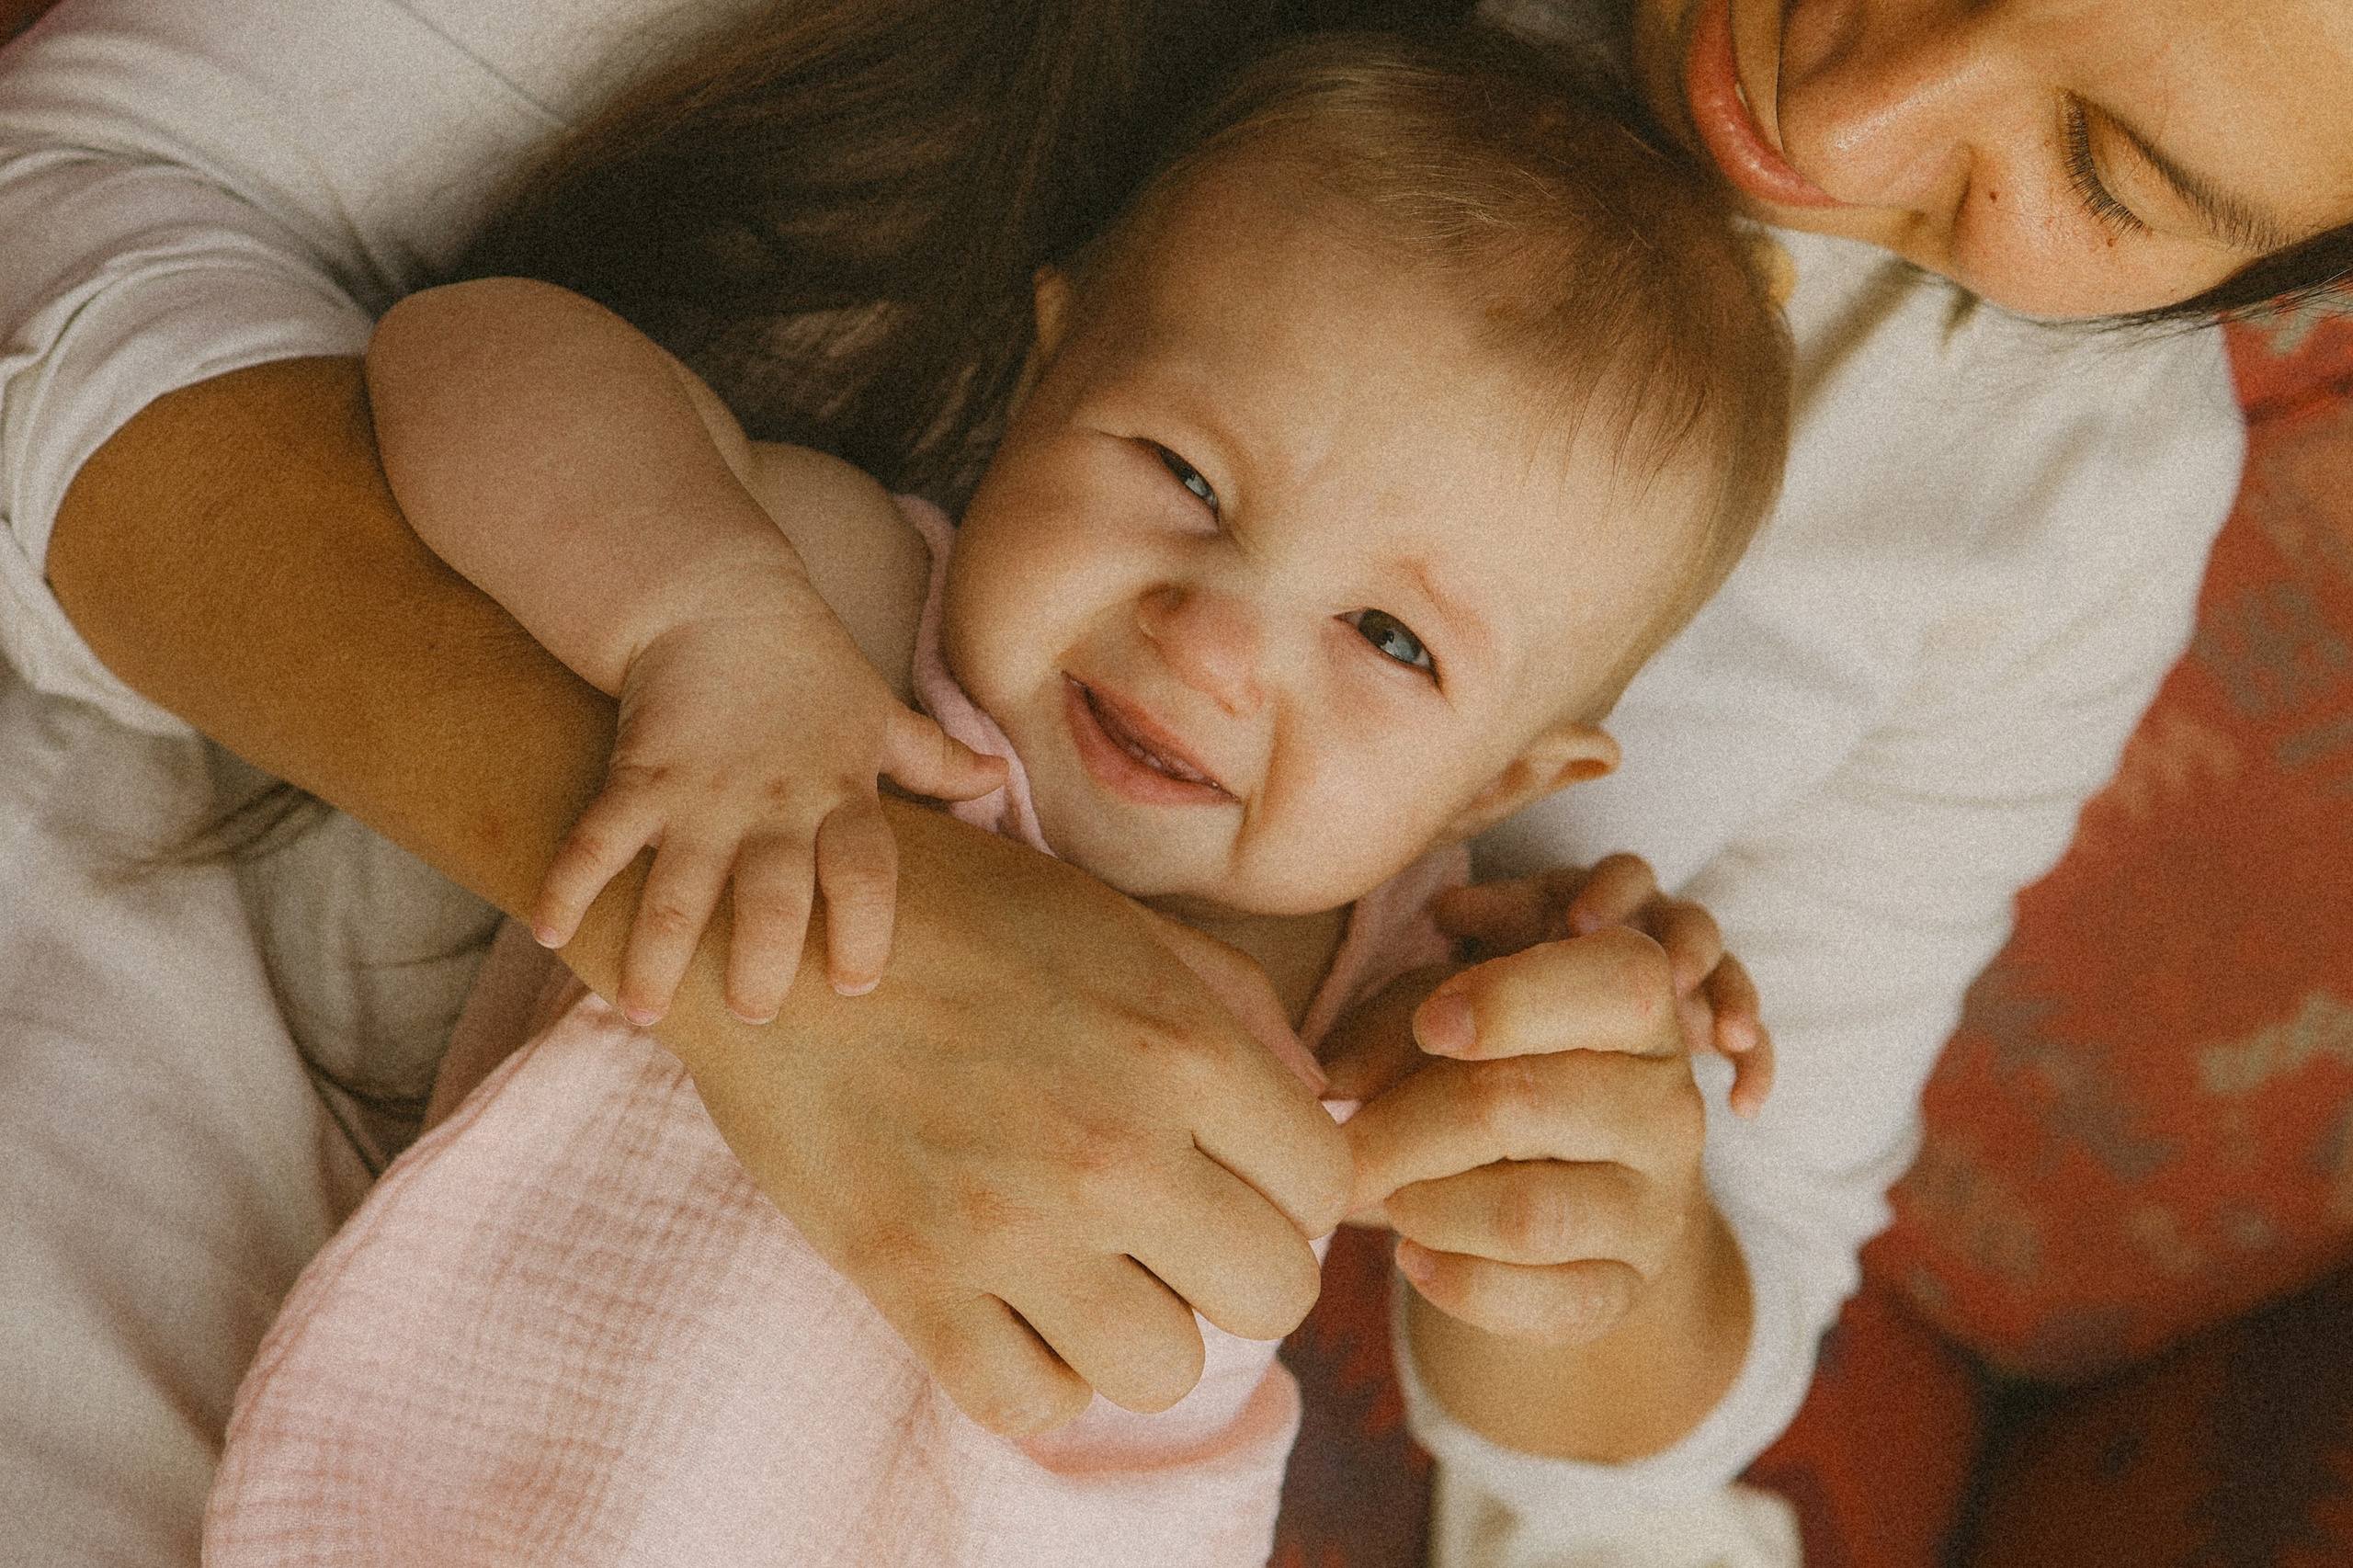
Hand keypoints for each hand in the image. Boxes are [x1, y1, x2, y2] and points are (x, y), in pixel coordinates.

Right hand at [533, 591, 1004, 1024]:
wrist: (717, 598)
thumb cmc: (809, 669)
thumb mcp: (879, 713)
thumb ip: (936, 759)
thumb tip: (1003, 780)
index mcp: (840, 796)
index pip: (867, 873)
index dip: (864, 930)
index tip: (853, 982)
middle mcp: (773, 807)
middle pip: (770, 898)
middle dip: (758, 961)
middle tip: (750, 1012)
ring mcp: (700, 796)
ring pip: (677, 888)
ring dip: (656, 951)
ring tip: (642, 1013)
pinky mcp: (637, 777)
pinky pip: (599, 838)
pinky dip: (570, 885)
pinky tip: (554, 934)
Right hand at [662, 801, 1353, 1434]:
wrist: (766, 930)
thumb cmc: (954, 911)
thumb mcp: (1115, 920)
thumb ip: (1233, 1006)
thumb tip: (1312, 1100)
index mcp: (1178, 1044)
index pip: (1326, 1183)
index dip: (1295, 1183)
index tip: (1242, 1168)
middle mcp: (1113, 1146)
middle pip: (1276, 1292)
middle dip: (1242, 1263)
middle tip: (1182, 1226)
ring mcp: (1011, 1226)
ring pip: (1166, 1369)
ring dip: (1147, 1328)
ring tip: (1100, 1269)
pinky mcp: (912, 1282)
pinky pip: (1031, 1403)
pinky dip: (1040, 1372)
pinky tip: (1023, 1306)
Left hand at [1318, 854, 1758, 1345]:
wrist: (1551, 1182)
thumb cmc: (1485, 1067)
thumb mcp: (1441, 1019)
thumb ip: (1393, 1029)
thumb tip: (1334, 1089)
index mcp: (1638, 1005)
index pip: (1616, 982)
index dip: (1511, 999)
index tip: (1430, 1026)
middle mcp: (1669, 1104)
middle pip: (1526, 1105)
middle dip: (1403, 1130)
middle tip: (1335, 1153)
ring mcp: (1657, 1205)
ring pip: (1529, 1214)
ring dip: (1427, 1207)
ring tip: (1386, 1196)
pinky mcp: (1629, 1288)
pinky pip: (1546, 1301)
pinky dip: (1460, 1284)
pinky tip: (1412, 1257)